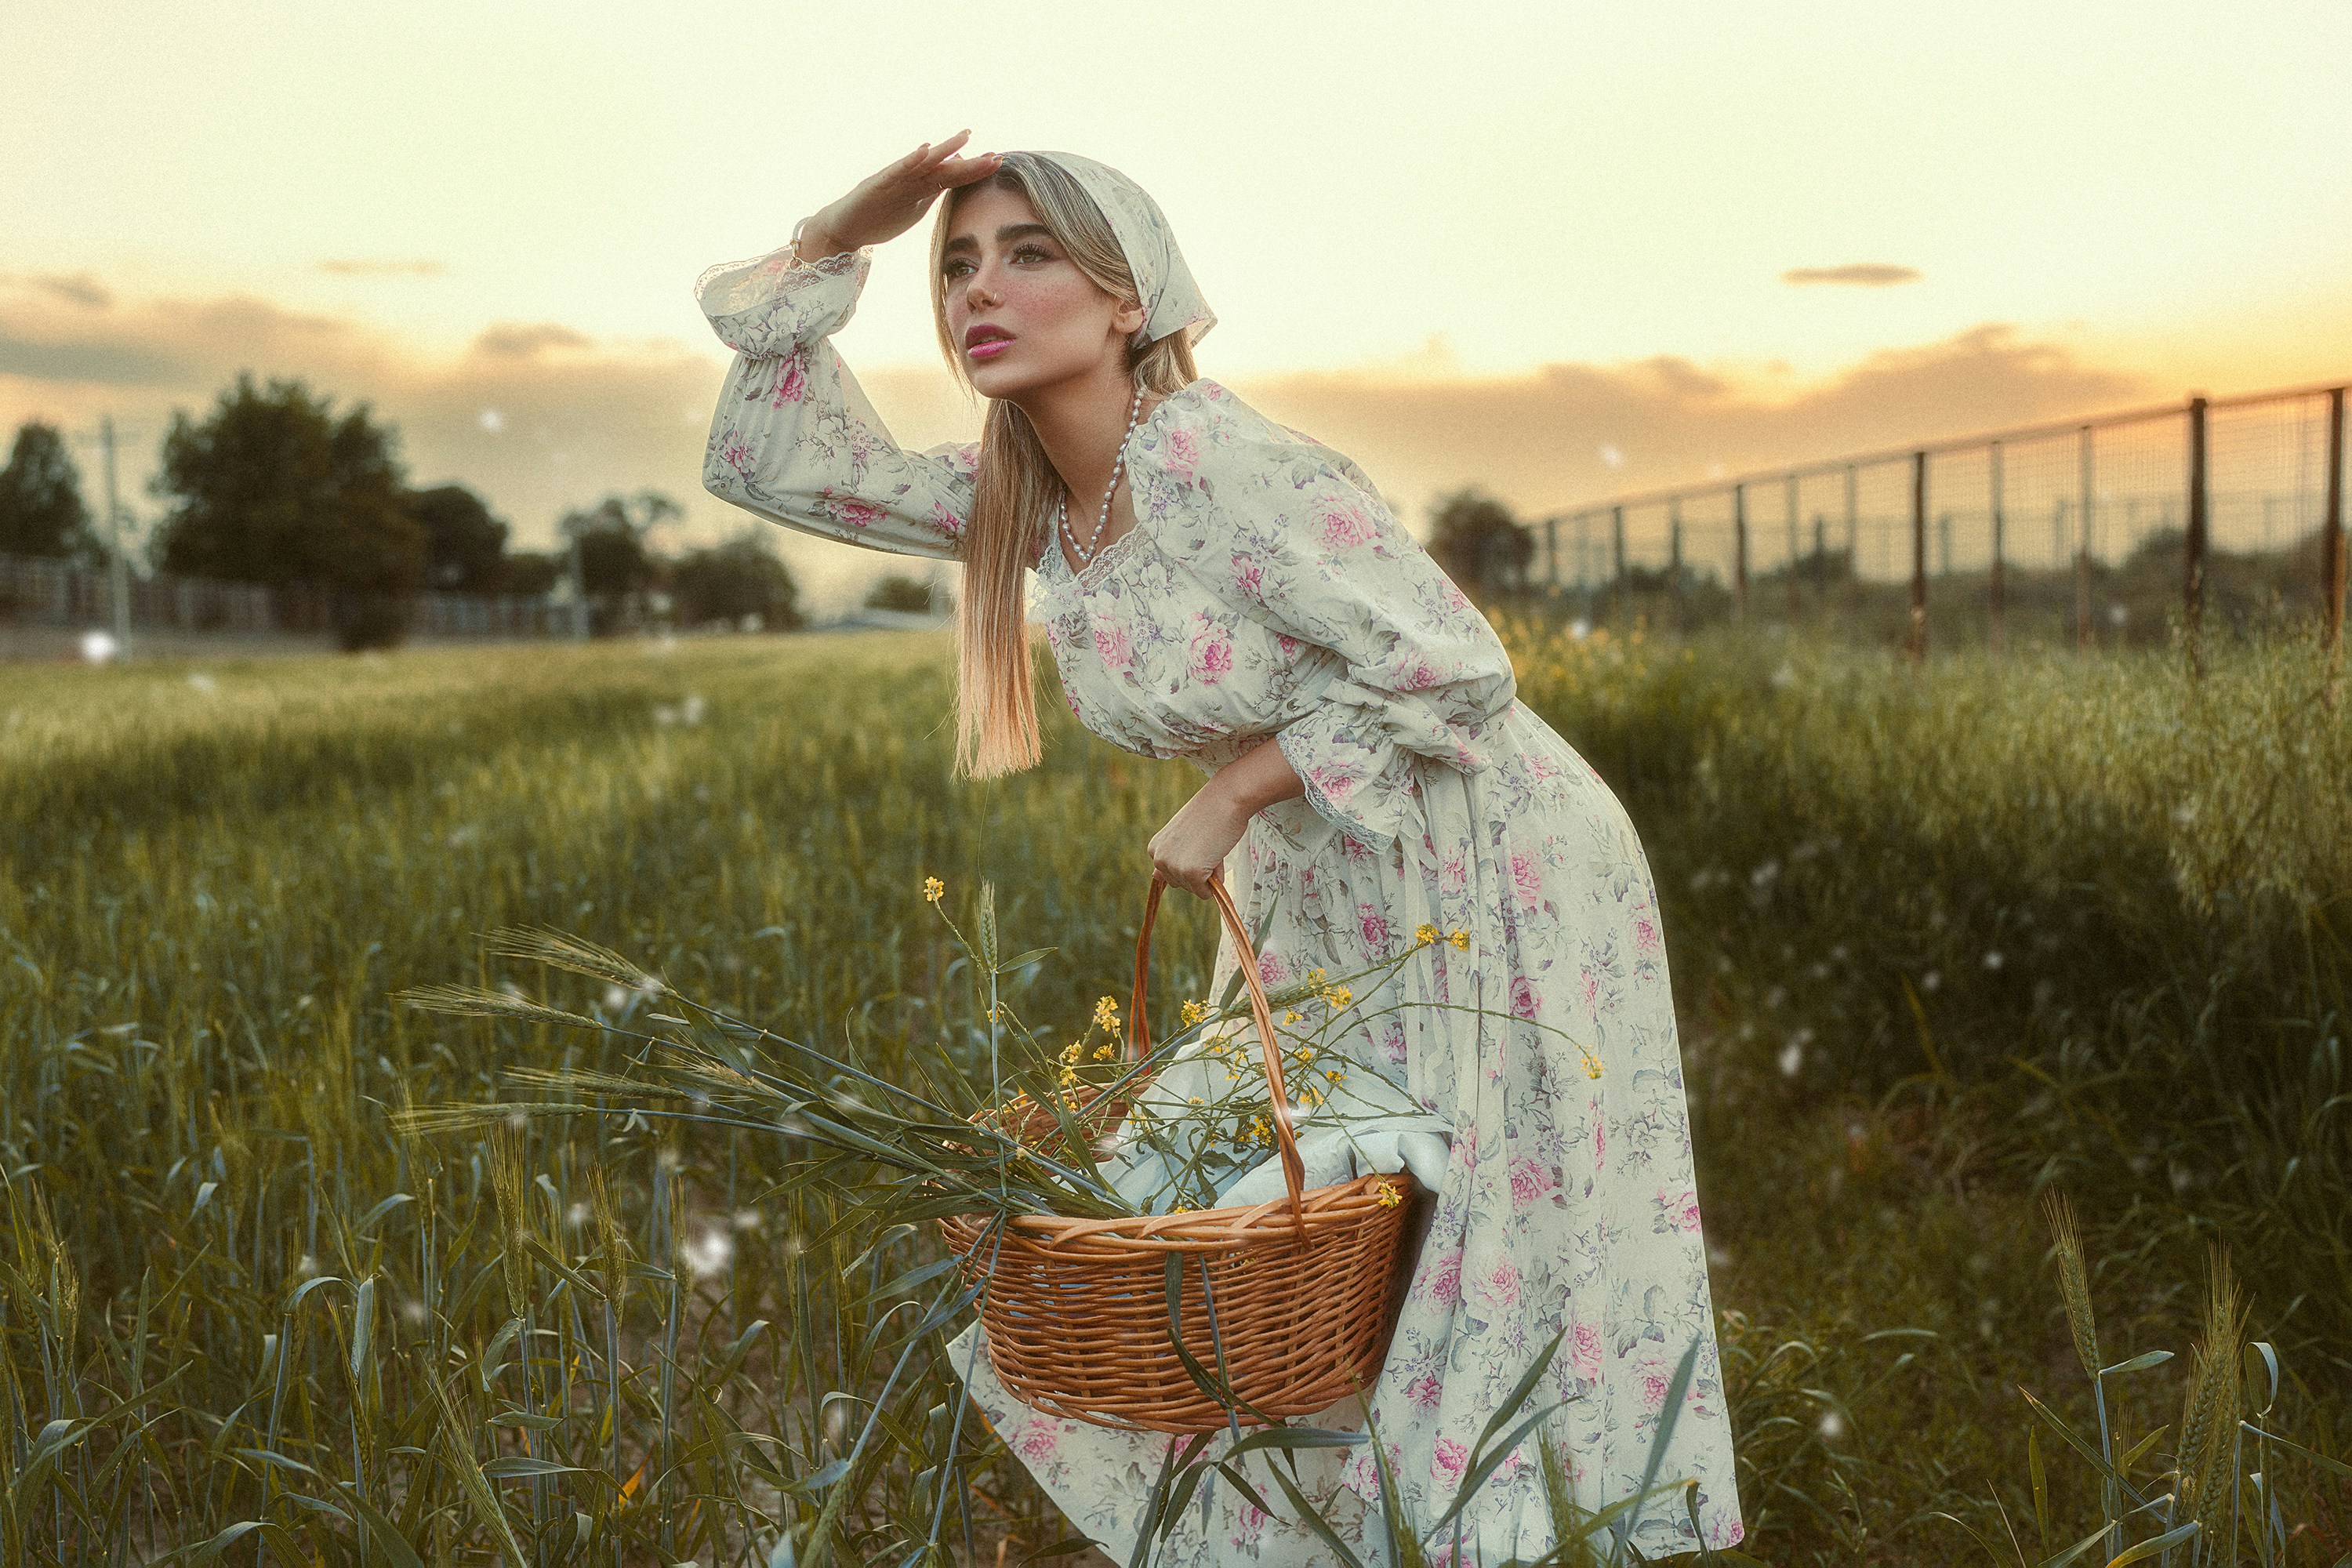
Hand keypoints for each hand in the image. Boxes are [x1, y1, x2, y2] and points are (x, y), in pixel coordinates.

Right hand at [801, 132, 1002, 256]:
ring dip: (945, 151)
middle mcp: (910, 180)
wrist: (845, 229)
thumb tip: (955, 174)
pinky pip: (896, 171)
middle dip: (970, 163)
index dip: (975, 171)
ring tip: (964, 138)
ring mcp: (894, 180)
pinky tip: (925, 150)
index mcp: (921, 188)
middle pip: (945, 169)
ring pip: (924, 164)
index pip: (953, 178)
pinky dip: (911, 161)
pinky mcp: (877, 184)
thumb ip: (933, 192)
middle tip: (995, 155)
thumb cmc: (879, 218)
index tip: (998, 162)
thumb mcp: (915, 208)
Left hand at [1147, 785, 1250, 898]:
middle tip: (1207, 844)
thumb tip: (1154, 878)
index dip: (1189, 861)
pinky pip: (1205, 893)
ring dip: (1207, 875)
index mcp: (1154, 849)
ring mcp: (1174, 867)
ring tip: (1212, 847)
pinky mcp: (1191, 873)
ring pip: (1194, 889)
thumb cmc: (1208, 814)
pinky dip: (1215, 881)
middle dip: (1197, 871)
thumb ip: (1169, 858)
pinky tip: (1216, 857)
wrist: (1226, 799)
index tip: (1197, 842)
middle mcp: (1159, 859)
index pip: (1170, 874)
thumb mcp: (1181, 836)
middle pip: (1180, 884)